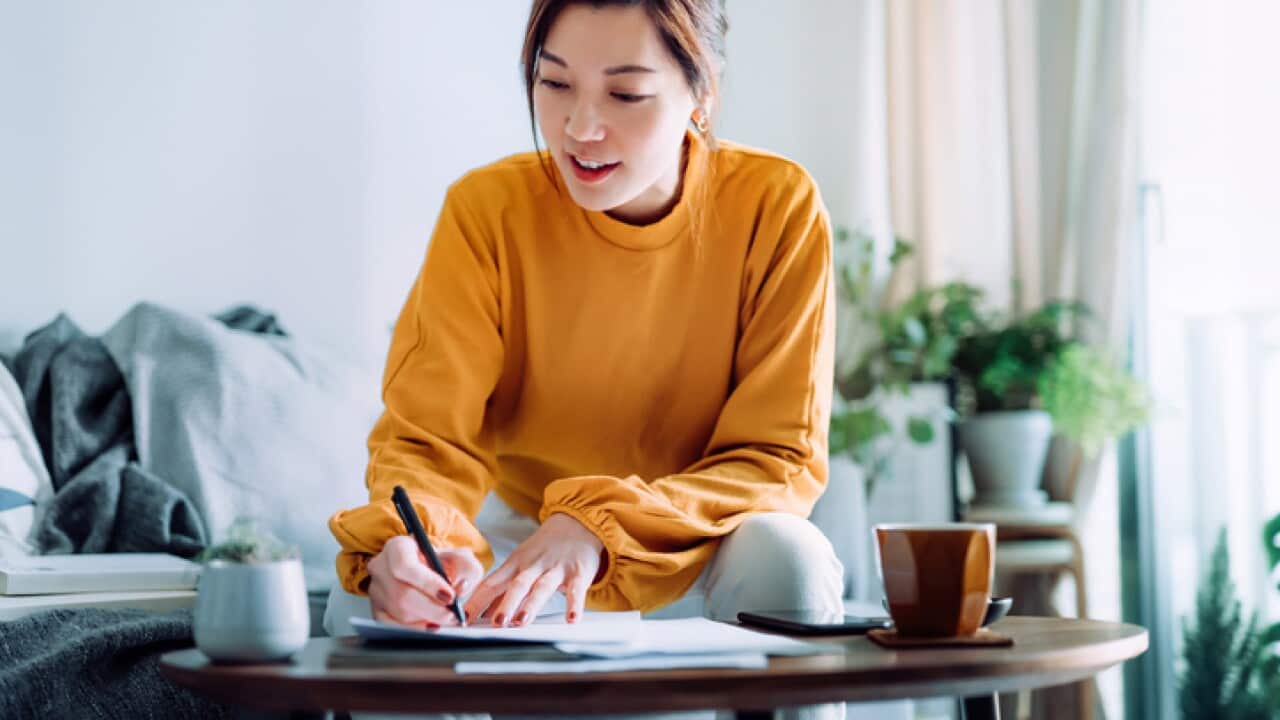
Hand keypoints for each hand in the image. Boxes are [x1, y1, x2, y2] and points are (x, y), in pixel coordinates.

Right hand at [367, 535, 483, 627]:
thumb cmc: (440, 562)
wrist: (428, 571)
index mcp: (398, 547)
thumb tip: (460, 586)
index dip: (427, 583)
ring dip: (426, 620)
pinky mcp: (377, 610)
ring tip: (447, 619)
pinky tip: (431, 627)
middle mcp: (381, 567)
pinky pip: (391, 627)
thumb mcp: (458, 556)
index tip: (449, 596)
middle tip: (452, 615)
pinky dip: (414, 630)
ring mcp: (376, 590)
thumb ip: (465, 566)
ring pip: (398, 612)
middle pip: (401, 594)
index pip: (404, 565)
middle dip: (432, 609)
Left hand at [464, 513, 602, 626]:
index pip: (492, 583)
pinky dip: (574, 604)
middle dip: (505, 604)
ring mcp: (556, 569)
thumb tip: (481, 613)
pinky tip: (571, 618)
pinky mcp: (579, 573)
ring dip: (531, 604)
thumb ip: (502, 589)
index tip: (464, 619)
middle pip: (517, 585)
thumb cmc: (545, 548)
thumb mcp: (520, 563)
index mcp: (516, 564)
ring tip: (522, 621)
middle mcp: (534, 565)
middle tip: (496, 624)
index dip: (477, 601)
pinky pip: (576, 590)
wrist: (577, 523)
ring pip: (542, 587)